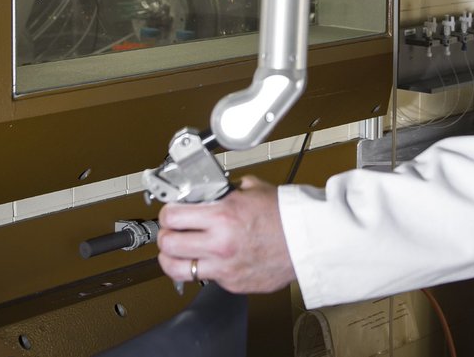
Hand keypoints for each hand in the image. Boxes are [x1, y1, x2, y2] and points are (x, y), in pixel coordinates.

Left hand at [157, 175, 296, 293]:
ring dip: (172, 259)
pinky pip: (206, 278)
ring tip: (176, 252)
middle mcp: (219, 244)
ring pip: (177, 269)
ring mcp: (224, 268)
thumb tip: (213, 191)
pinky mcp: (232, 284)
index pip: (172, 216)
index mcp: (222, 216)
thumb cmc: (287, 216)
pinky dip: (204, 269)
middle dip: (165, 236)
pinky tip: (211, 260)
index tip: (169, 213)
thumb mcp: (253, 189)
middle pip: (167, 244)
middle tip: (169, 232)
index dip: (166, 213)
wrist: (309, 241)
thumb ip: (227, 191)